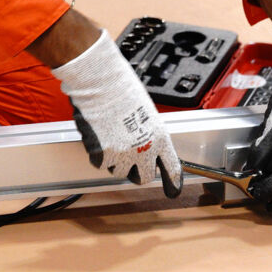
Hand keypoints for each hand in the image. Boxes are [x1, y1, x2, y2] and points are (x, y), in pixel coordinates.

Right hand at [52, 30, 182, 195]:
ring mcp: (124, 153)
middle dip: (135, 171)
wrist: (101, 82)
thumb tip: (143, 145)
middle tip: (128, 160)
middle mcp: (144, 149)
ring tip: (109, 137)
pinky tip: (99, 135)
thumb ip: (148, 134)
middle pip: (144, 177)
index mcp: (159, 137)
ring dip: (114, 160)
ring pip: (119, 171)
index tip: (173, 190)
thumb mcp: (145, 113)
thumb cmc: (121, 89)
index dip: (173, 181)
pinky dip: (97, 153)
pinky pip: (100, 163)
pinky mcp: (104, 154)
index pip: (171, 167)